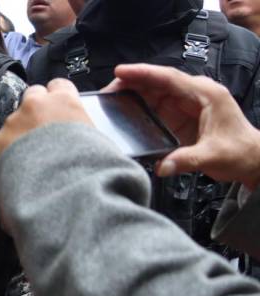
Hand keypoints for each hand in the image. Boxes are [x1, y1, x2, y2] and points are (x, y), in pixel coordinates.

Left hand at [0, 78, 93, 156]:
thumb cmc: (82, 163)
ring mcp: (15, 119)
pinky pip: (4, 137)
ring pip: (16, 117)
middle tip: (43, 127)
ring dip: (22, 128)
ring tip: (31, 150)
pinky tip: (19, 159)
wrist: (57, 183)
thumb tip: (80, 132)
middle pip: (33, 94)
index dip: (58, 95)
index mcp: (64, 100)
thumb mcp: (94, 137)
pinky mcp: (0, 137)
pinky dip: (9, 145)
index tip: (58, 105)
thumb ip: (81, 125)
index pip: (59, 84)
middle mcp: (37, 104)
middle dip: (36, 107)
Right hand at [106, 64, 259, 188]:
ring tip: (110, 101)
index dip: (143, 73)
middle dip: (131, 83)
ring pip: (154, 94)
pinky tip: (123, 112)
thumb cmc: (240, 152)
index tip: (121, 72)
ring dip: (132, 95)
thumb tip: (161, 166)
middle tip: (107, 91)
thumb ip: (186, 160)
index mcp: (207, 94)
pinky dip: (138, 108)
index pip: (170, 78)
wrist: (251, 160)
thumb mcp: (214, 156)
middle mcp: (195, 95)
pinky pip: (155, 108)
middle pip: (157, 83)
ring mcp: (186, 105)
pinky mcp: (179, 117)